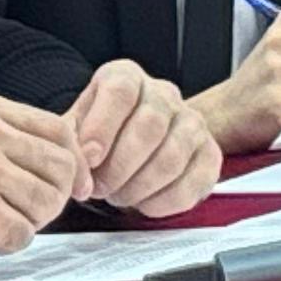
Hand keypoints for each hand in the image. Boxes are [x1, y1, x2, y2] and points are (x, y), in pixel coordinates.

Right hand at [0, 93, 86, 274]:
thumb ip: (2, 138)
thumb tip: (61, 157)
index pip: (57, 128)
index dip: (72, 162)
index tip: (70, 186)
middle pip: (62, 165)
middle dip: (52, 198)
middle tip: (24, 213)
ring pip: (47, 202)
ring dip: (27, 223)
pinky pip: (23, 233)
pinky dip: (6, 243)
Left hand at [65, 59, 221, 218]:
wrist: (136, 146)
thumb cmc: (102, 138)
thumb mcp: (76, 130)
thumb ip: (71, 146)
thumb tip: (79, 172)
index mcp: (126, 76)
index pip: (121, 90)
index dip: (102, 127)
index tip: (89, 158)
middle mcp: (162, 94)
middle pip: (150, 125)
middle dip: (120, 166)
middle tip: (101, 188)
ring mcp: (192, 122)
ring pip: (171, 156)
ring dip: (140, 186)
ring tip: (120, 196)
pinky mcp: (209, 154)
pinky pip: (193, 182)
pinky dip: (164, 201)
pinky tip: (145, 203)